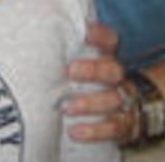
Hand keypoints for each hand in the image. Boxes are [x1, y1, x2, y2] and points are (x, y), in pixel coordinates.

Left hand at [63, 22, 137, 144]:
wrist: (129, 108)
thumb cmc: (93, 80)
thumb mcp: (85, 62)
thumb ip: (67, 51)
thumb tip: (35, 33)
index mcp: (109, 58)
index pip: (110, 41)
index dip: (100, 35)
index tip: (85, 32)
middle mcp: (120, 77)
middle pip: (114, 70)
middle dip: (93, 70)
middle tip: (71, 71)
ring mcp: (125, 101)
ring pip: (114, 100)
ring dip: (90, 103)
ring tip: (67, 107)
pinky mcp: (127, 125)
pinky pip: (115, 129)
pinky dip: (95, 131)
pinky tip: (75, 131)